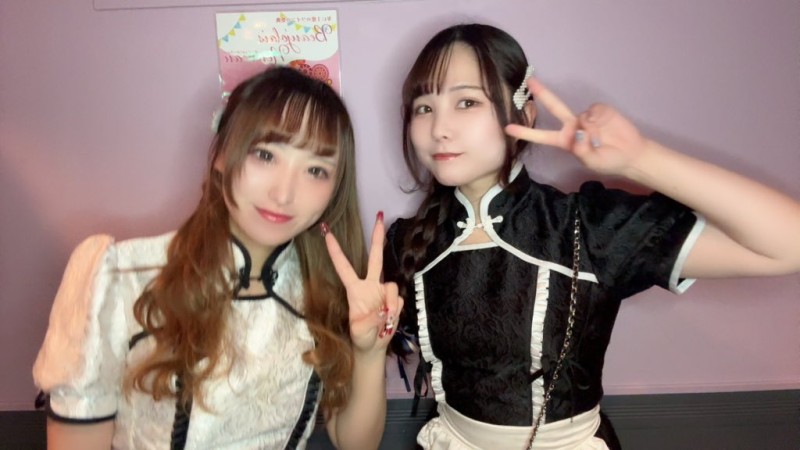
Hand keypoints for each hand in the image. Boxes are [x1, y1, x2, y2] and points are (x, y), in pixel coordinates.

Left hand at [323, 212, 402, 353]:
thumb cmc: (360, 337)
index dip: (336, 251)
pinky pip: (398, 301)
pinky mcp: (394, 300)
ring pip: (392, 286)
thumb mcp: (359, 331)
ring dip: (390, 303)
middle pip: (375, 258)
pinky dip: (395, 312)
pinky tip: (389, 321)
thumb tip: (383, 310)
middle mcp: (369, 285)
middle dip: (377, 238)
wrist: (373, 347)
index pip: (344, 266)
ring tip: (385, 320)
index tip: (327, 233)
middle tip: (379, 217)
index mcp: (354, 289)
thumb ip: (369, 320)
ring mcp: (383, 292)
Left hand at [505, 78, 649, 176]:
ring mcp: (586, 117)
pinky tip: (606, 128)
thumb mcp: (592, 162)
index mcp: (565, 141)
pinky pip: (593, 110)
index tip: (508, 128)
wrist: (632, 154)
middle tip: (530, 82)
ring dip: (590, 129)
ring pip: (580, 116)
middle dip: (543, 94)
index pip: (542, 136)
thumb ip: (582, 150)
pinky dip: (598, 119)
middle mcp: (573, 126)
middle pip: (555, 108)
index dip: (525, 132)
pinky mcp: (600, 110)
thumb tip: (578, 132)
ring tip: (601, 141)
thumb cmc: (608, 161)